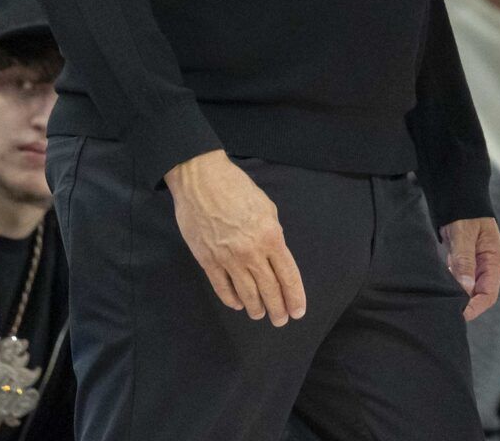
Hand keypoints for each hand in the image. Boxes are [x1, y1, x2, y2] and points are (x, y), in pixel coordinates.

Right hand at [165, 151, 305, 325]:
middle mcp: (252, 252)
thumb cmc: (237, 188)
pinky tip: (238, 304)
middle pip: (269, 289)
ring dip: (256, 308)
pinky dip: (231, 299)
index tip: (298, 311)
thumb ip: (273, 234)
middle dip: (277, 308)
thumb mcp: (267, 208)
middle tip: (280, 320)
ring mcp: (228, 259)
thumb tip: (274, 255)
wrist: (201, 180)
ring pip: (246, 293)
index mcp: (271, 237)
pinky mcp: (207, 261)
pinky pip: (222, 287)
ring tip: (260, 314)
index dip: (294, 297)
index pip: (288, 276)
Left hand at [440, 216, 499, 320]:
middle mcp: (487, 264)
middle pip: (480, 294)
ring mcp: (476, 263)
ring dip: (457, 295)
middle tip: (447, 311)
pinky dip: (451, 285)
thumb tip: (466, 288)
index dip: (476, 306)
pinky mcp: (464, 260)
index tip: (460, 314)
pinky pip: (459, 278)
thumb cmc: (464, 211)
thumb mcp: (464, 235)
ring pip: (468, 288)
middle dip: (466, 304)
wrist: (458, 195)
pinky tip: (440, 288)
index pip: (489, 293)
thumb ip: (464, 261)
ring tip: (442, 302)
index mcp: (494, 258)